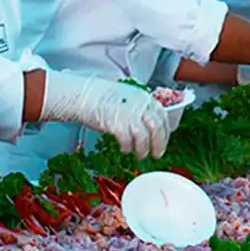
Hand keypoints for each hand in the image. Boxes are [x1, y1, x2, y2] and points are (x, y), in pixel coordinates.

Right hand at [39, 72, 169, 158]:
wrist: (84, 95)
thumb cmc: (103, 97)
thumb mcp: (129, 97)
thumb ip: (141, 108)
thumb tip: (151, 126)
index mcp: (144, 97)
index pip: (162, 117)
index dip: (165, 133)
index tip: (163, 142)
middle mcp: (140, 105)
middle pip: (157, 128)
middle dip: (158, 145)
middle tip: (156, 154)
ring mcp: (129, 114)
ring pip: (144, 137)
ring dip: (143, 149)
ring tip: (139, 155)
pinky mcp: (117, 124)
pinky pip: (127, 141)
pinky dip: (128, 148)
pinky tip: (125, 149)